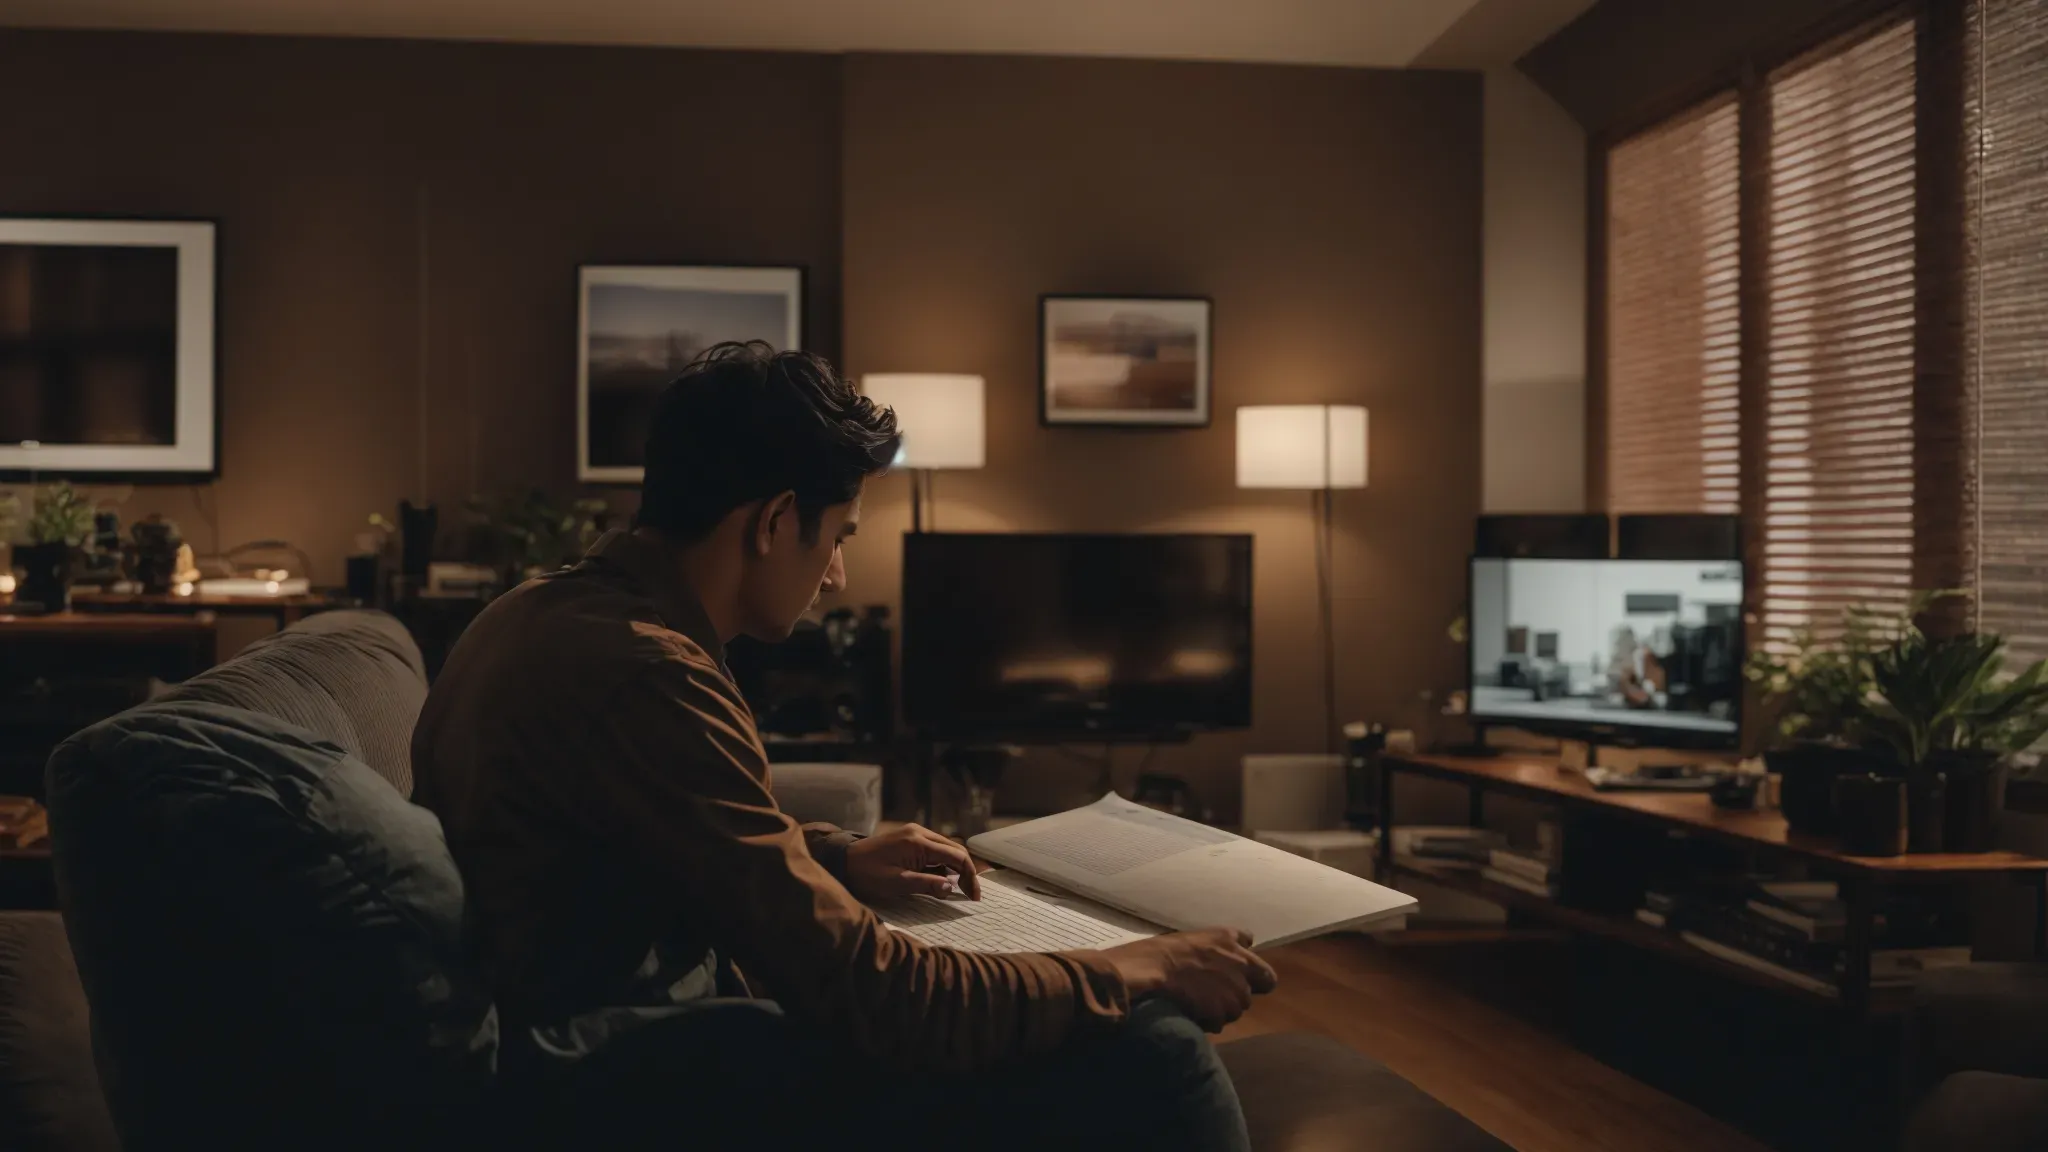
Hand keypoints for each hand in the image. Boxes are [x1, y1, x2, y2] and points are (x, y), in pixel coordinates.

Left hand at [843, 823, 982, 902]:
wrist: (843, 861)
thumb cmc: (866, 874)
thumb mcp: (896, 883)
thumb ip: (926, 885)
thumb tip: (951, 888)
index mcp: (918, 842)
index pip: (956, 856)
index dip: (969, 876)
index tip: (973, 896)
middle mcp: (919, 832)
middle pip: (955, 849)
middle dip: (965, 872)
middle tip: (969, 895)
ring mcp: (914, 833)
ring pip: (945, 849)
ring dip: (954, 868)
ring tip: (957, 889)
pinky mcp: (909, 838)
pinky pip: (933, 849)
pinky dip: (941, 863)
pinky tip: (939, 879)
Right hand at [1102, 928, 1277, 1032]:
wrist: (1153, 967)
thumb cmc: (1169, 950)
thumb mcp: (1203, 937)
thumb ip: (1230, 944)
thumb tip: (1249, 944)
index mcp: (1234, 942)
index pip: (1264, 970)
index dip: (1256, 978)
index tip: (1243, 979)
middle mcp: (1242, 966)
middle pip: (1251, 993)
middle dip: (1236, 994)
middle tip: (1214, 992)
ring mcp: (1235, 990)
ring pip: (1237, 1009)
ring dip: (1222, 1009)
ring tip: (1199, 1000)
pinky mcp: (1223, 1010)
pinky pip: (1220, 1022)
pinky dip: (1209, 1020)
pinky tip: (1193, 1009)